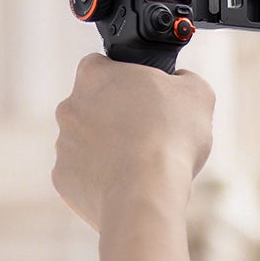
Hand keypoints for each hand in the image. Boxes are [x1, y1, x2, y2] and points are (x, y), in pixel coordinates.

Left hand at [53, 53, 215, 231]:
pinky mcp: (63, 179)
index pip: (104, 66)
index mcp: (93, 75)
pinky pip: (84, 174)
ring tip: (141, 162)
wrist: (145, 194)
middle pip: (94, 105)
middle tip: (148, 131)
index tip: (147, 97)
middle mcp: (69, 107)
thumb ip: (184, 79)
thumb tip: (180, 82)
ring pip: (87, 141)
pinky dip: (102, 177)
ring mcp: (63, 145)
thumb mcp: (196, 93)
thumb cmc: (169, 137)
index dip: (128, 80)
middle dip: (116, 116)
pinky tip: (127, 182)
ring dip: (109, 148)